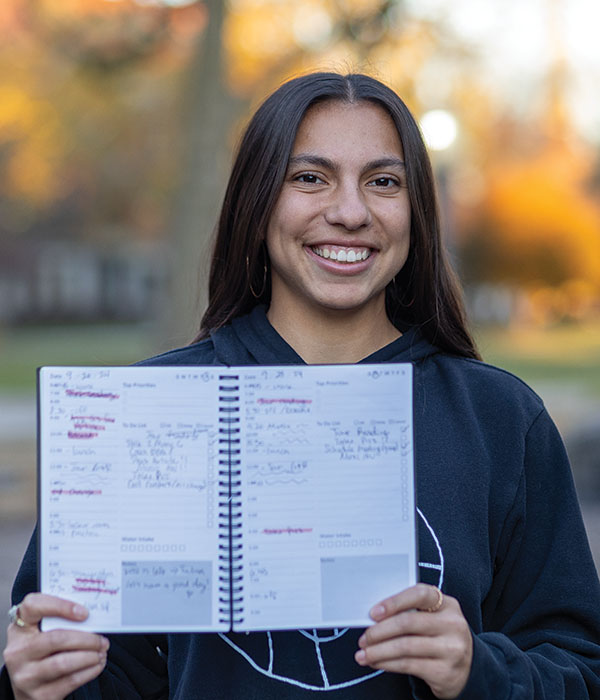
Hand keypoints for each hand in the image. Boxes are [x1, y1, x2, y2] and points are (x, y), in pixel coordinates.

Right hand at [3, 593, 108, 699]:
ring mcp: (26, 676)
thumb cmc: (43, 652)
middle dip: (86, 638)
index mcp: (19, 628)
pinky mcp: (38, 695)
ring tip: (102, 652)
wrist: (30, 689)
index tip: (85, 613)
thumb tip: (94, 615)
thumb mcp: (43, 633)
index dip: (60, 605)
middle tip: (103, 640)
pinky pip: (70, 681)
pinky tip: (97, 664)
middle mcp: (18, 652)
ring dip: (90, 656)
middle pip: (56, 638)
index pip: (33, 606)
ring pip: (63, 663)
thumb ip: (61, 621)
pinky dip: (89, 671)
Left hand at [354, 583, 472, 698]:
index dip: (394, 602)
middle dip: (379, 631)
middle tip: (364, 638)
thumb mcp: (433, 619)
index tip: (373, 612)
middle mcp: (453, 624)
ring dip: (378, 651)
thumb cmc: (440, 637)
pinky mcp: (445, 671)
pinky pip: (408, 665)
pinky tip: (376, 663)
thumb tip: (374, 617)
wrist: (468, 669)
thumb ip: (411, 612)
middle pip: (408, 622)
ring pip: (405, 646)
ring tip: (363, 654)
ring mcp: (451, 649)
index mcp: (448, 604)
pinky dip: (387, 664)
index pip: (420, 594)